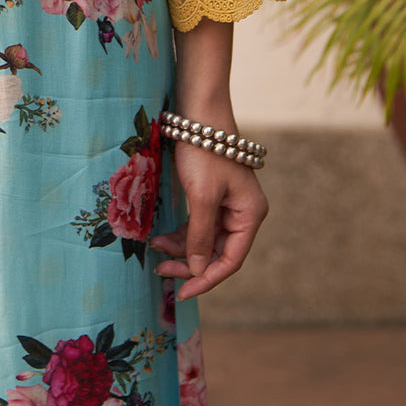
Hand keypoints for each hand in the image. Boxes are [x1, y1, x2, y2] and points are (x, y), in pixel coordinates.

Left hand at [149, 140, 268, 300]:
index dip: (207, 279)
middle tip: (162, 273)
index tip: (182, 292)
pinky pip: (198, 225)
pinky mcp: (211, 196)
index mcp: (250, 215)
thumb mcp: (202, 196)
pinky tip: (160, 238)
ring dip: (181, 249)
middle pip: (216, 252)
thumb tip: (197, 269)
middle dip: (189, 264)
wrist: (197, 112)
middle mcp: (242, 213)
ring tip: (155, 251)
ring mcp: (227, 205)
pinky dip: (180, 233)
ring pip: (204, 240)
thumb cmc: (204, 152)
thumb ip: (199, 235)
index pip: (230, 260)